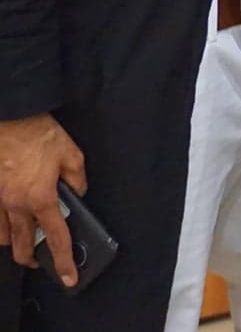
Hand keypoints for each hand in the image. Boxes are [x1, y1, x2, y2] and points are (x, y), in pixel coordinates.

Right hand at [0, 114, 85, 284]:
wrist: (9, 118)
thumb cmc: (38, 134)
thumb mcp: (71, 153)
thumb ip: (77, 179)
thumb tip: (77, 193)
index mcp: (42, 197)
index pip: (57, 238)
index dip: (63, 261)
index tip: (68, 278)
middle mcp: (17, 205)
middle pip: (22, 245)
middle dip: (32, 259)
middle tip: (41, 262)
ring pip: (3, 237)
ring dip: (15, 244)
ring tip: (26, 243)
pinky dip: (1, 228)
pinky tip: (8, 225)